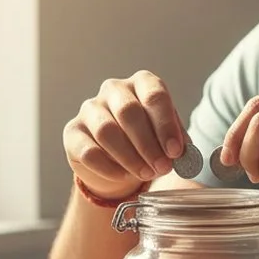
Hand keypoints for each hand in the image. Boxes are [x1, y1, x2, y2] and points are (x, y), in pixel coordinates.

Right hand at [63, 71, 188, 199]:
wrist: (115, 161)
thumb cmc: (146, 141)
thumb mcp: (166, 137)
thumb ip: (177, 142)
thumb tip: (185, 155)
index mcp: (141, 83)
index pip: (154, 95)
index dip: (166, 125)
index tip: (175, 151)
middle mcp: (114, 89)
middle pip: (129, 112)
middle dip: (148, 144)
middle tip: (162, 167)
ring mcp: (90, 108)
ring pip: (107, 131)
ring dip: (130, 157)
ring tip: (146, 174)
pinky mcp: (73, 131)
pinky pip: (89, 151)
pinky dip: (109, 168)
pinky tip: (123, 175)